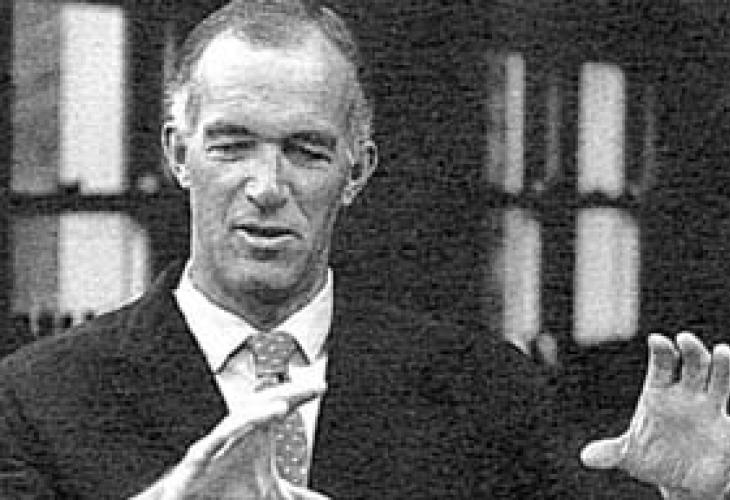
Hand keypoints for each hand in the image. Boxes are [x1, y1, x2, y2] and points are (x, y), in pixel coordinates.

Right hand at [132, 380, 328, 499]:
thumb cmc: (225, 491)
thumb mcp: (269, 495)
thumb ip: (296, 495)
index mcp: (254, 434)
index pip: (279, 407)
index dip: (299, 395)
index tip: (322, 387)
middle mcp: (236, 431)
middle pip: (263, 404)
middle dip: (286, 392)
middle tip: (312, 386)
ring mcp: (216, 441)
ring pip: (239, 417)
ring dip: (260, 410)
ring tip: (284, 406)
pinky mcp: (197, 457)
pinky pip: (214, 440)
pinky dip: (230, 430)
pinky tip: (247, 423)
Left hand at [580, 332, 729, 499]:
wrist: (679, 478)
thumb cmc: (651, 456)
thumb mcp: (630, 456)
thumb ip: (611, 452)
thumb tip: (586, 458)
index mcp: (659, 392)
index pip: (661, 364)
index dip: (660, 350)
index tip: (657, 340)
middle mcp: (686, 394)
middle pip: (691, 363)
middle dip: (690, 349)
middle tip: (684, 338)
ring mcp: (709, 409)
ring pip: (719, 379)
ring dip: (723, 365)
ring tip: (723, 351)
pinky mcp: (727, 430)